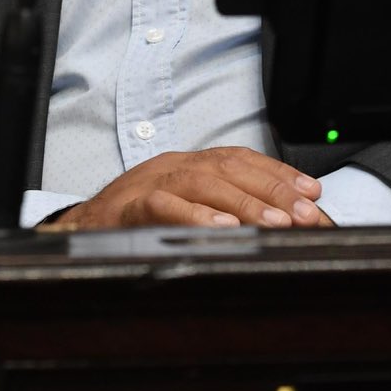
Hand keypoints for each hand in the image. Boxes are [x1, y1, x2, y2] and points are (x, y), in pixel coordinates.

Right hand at [44, 147, 329, 229]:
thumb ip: (222, 209)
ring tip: (277, 222)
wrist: (77, 231)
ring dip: (245, 203)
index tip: (313, 194)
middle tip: (307, 214)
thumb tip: (277, 224)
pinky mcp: (129, 207)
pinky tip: (224, 230)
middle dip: (274, 189)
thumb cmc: (133, 221)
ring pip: (203, 183)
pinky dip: (197, 217)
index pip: (242, 159)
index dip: (280, 174)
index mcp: (188, 164)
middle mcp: (173, 166)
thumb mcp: (182, 207)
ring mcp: (150, 183)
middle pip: (230, 167)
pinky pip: (165, 207)